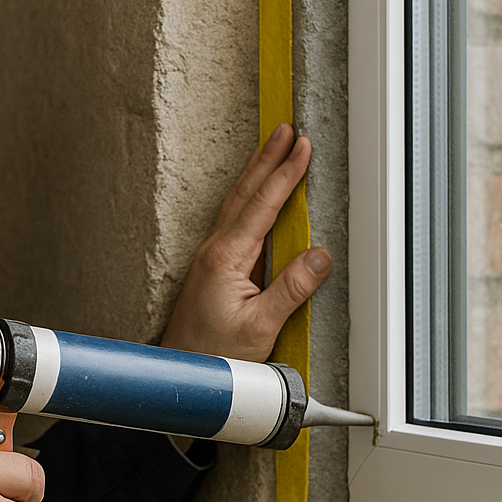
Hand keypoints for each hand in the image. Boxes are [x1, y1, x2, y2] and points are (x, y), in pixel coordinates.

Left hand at [161, 122, 332, 361]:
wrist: (181, 373)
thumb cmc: (215, 355)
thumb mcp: (261, 327)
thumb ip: (291, 290)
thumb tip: (320, 255)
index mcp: (226, 258)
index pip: (261, 205)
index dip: (284, 174)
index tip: (301, 146)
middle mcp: (215, 250)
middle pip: (244, 193)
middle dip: (267, 158)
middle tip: (285, 128)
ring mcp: (211, 257)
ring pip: (237, 203)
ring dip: (256, 172)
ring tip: (273, 146)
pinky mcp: (213, 267)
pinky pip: (234, 220)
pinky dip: (249, 196)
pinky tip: (256, 192)